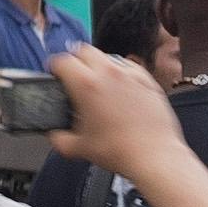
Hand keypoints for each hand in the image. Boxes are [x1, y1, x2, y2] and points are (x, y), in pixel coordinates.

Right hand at [40, 41, 177, 179]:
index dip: (54, 66)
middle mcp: (109, 73)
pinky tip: (119, 87)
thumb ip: (58, 138)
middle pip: (85, 50)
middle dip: (75, 59)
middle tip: (73, 74)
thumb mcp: (77, 148)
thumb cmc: (120, 151)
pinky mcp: (148, 81)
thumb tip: (55, 134)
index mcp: (86, 84)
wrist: (153, 155)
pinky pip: (129, 67)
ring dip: (98, 64)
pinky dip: (120, 72)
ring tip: (96, 82)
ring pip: (108, 56)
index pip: (63, 60)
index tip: (55, 74)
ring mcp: (131, 75)